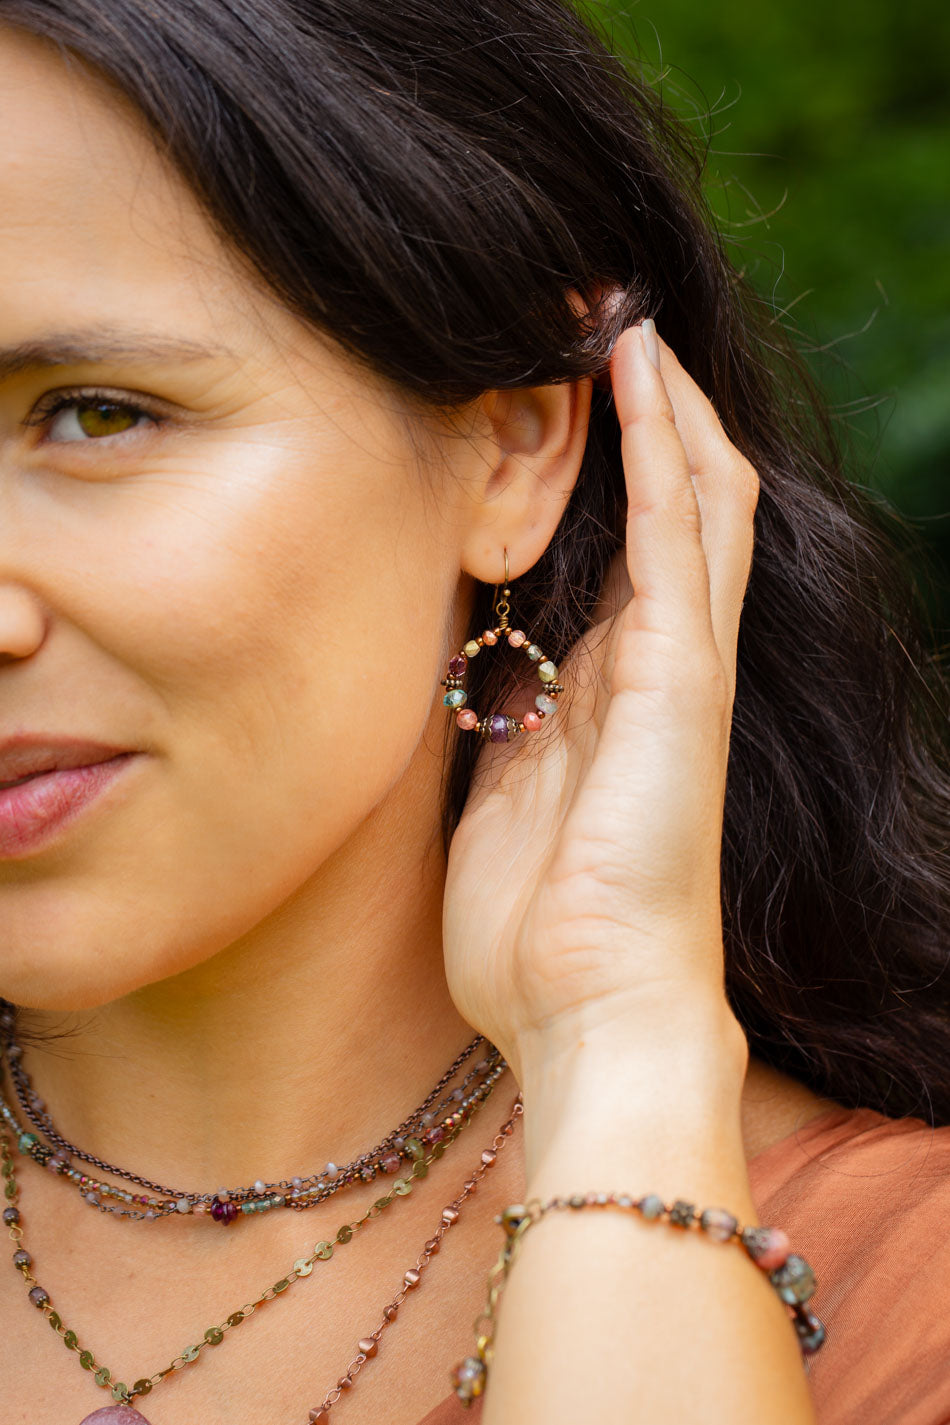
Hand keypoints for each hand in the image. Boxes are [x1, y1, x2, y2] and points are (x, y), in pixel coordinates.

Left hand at [442, 321, 759, 1079]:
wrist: (593, 1012)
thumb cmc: (539, 928)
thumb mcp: (500, 797)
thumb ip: (500, 722)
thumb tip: (464, 668)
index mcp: (610, 689)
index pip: (624, 539)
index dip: (600, 456)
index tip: (545, 378)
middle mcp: (657, 661)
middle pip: (672, 499)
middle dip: (637, 406)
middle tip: (586, 312)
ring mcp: (682, 663)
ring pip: (695, 493)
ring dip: (659, 397)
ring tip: (616, 305)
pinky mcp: (684, 677)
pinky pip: (684, 533)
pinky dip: (663, 444)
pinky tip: (637, 367)